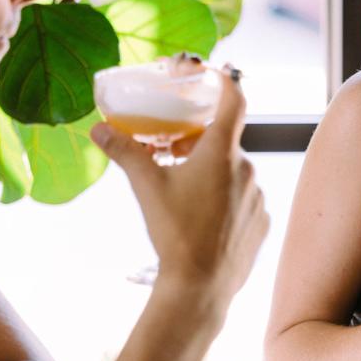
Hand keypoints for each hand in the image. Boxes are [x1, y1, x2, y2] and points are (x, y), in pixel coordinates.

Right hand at [91, 66, 268, 300]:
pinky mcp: (262, 223)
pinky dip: (223, 200)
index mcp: (221, 152)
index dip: (225, 81)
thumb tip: (98, 129)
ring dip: (210, 173)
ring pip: (232, 172)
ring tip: (183, 194)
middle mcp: (246, 169)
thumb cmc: (174, 232)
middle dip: (197, 143)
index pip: (233, 100)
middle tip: (170, 154)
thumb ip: (124, 151)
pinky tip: (201, 219)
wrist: (200, 287)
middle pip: (223, 141)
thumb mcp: (145, 186)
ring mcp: (258, 197)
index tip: (214, 72)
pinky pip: (242, 200)